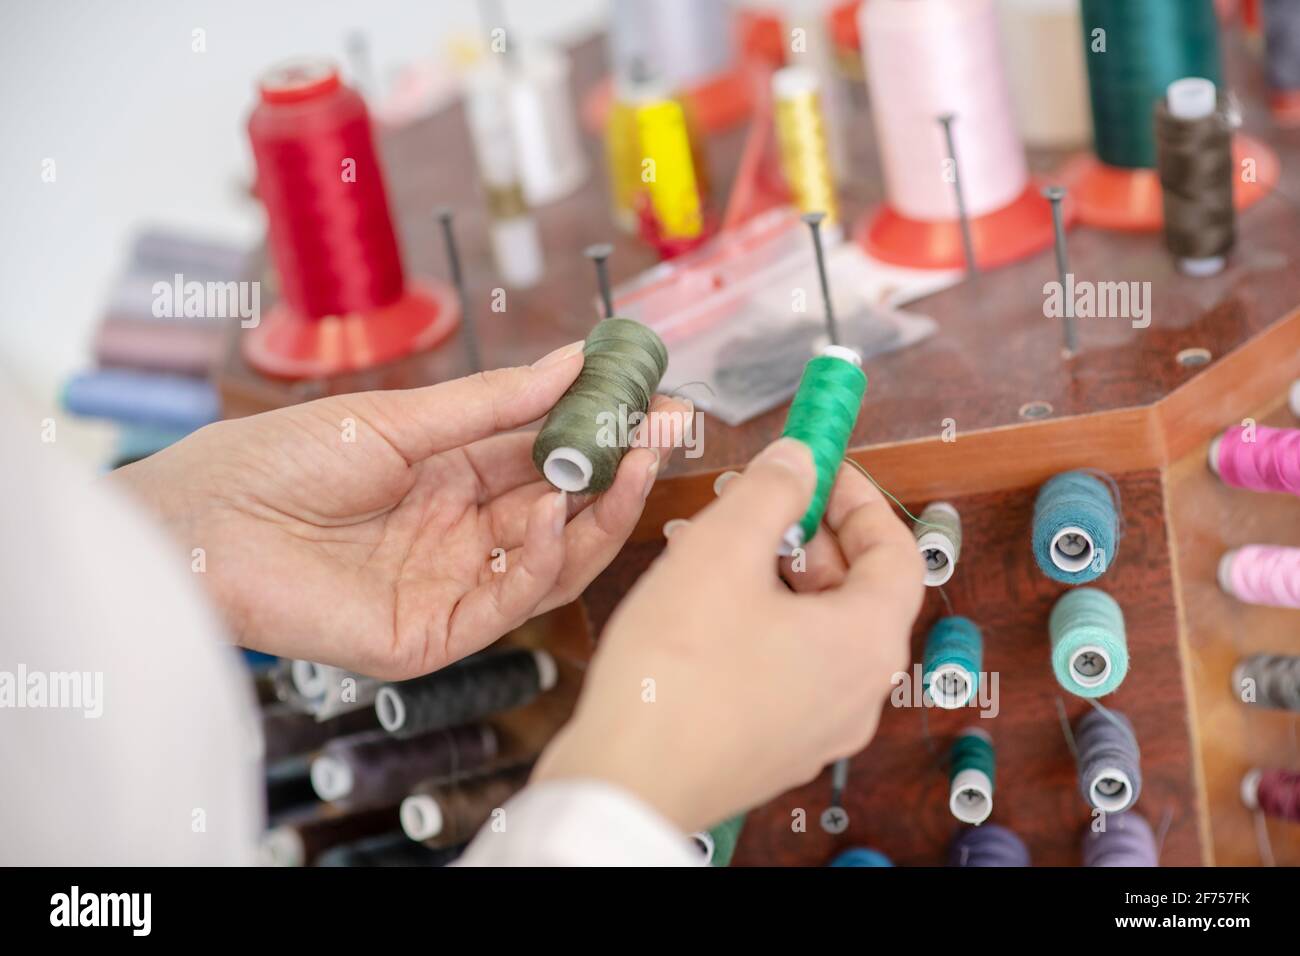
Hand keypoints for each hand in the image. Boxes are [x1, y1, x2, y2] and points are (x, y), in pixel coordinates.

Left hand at [111, 342, 688, 679]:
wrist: (201, 522)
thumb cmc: (279, 461)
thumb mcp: (401, 419)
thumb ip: (493, 403)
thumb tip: (575, 360)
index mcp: (453, 478)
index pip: (547, 458)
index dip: (601, 432)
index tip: (654, 399)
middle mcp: (461, 534)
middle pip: (563, 511)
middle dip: (618, 472)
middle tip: (666, 431)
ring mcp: (450, 586)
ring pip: (550, 562)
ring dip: (597, 517)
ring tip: (629, 464)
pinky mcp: (431, 635)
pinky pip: (507, 605)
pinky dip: (539, 561)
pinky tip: (554, 513)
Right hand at [532, 438, 924, 832]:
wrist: (625, 782)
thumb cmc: (674, 679)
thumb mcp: (722, 552)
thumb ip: (770, 491)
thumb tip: (800, 460)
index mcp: (865, 643)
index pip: (895, 552)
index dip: (858, 500)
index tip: (821, 469)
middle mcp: (858, 693)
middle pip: (857, 592)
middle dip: (809, 536)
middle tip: (760, 503)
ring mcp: (819, 728)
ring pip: (818, 631)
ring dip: (779, 579)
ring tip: (718, 551)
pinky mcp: (777, 747)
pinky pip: (790, 670)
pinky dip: (763, 625)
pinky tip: (705, 608)